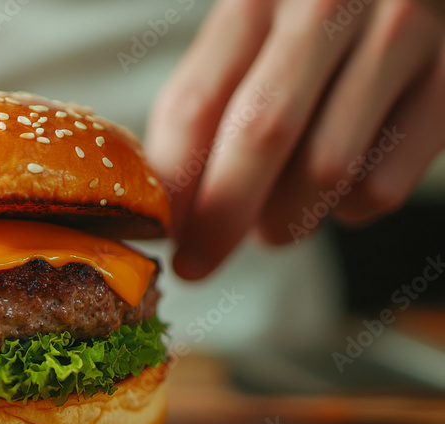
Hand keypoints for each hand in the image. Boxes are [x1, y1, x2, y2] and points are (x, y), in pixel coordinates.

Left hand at [146, 0, 444, 278]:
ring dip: (285, 219)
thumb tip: (169, 206)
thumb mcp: (242, 39)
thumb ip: (201, 106)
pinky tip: (336, 189)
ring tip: (272, 222)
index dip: (173, 185)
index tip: (162, 236)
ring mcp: (398, 39)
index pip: (197, 105)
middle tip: (199, 262)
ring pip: (327, 168)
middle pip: (262, 134)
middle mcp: (328, 8)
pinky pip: (383, 184)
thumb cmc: (303, 23)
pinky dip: (347, 210)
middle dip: (221, 217)